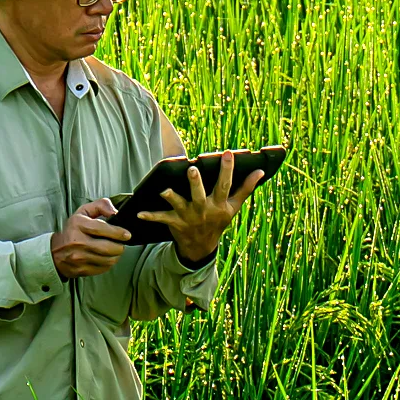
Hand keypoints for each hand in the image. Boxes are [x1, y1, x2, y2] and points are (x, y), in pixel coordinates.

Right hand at [50, 198, 131, 279]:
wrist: (55, 252)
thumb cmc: (74, 229)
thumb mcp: (84, 212)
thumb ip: (101, 205)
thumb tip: (115, 212)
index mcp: (78, 224)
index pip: (102, 229)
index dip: (118, 232)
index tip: (127, 235)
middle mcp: (77, 242)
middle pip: (108, 248)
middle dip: (120, 246)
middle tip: (121, 243)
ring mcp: (79, 258)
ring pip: (108, 260)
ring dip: (116, 255)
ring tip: (114, 250)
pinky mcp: (81, 270)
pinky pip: (103, 268)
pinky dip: (109, 263)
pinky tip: (106, 257)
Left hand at [136, 150, 264, 260]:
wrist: (202, 247)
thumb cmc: (218, 221)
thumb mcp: (233, 207)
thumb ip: (246, 188)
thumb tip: (260, 171)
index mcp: (219, 205)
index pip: (225, 185)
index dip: (227, 169)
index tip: (228, 153)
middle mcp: (204, 210)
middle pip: (200, 195)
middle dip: (196, 183)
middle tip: (193, 169)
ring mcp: (189, 217)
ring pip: (180, 205)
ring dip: (172, 198)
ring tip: (164, 190)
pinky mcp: (175, 223)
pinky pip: (161, 219)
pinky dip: (150, 216)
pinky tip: (139, 213)